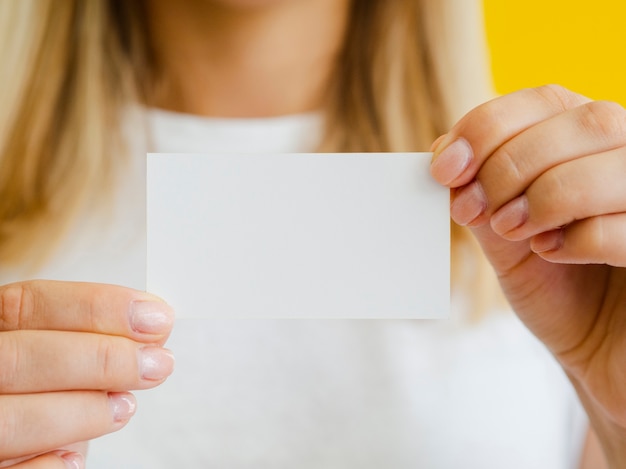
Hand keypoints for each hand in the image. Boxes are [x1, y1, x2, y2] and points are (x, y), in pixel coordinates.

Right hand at [0, 280, 174, 467]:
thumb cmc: (45, 387)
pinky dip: (45, 467)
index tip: (156, 318)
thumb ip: (94, 339)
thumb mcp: (64, 353)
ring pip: (11, 420)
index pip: (29, 304)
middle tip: (156, 363)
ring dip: (82, 411)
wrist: (18, 437)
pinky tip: (75, 459)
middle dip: (101, 359)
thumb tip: (153, 334)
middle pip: (20, 358)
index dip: (96, 307)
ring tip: (126, 406)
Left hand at [430, 85, 625, 463]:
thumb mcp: (504, 238)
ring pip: (610, 163)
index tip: (444, 168)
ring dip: (544, 197)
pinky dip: (579, 236)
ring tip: (512, 230)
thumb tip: (442, 153)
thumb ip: (480, 194)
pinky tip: (552, 252)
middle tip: (475, 208)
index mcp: (589, 144)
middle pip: (584, 121)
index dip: (488, 126)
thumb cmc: (556, 288)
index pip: (544, 99)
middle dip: (510, 165)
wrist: (598, 351)